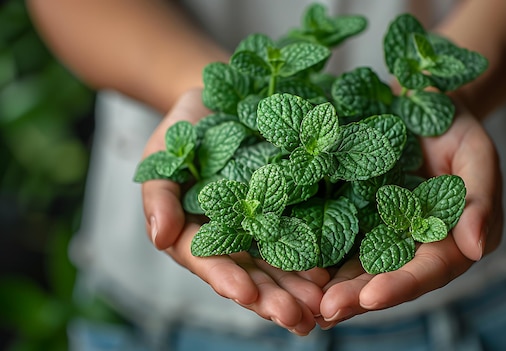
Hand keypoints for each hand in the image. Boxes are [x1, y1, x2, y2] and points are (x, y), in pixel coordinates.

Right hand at [141, 88, 329, 335]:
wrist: (219, 103)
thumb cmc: (182, 131)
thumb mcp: (161, 158)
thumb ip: (158, 197)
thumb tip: (159, 237)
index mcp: (198, 236)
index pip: (212, 263)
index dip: (227, 279)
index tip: (246, 294)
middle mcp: (233, 239)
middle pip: (252, 276)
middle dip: (272, 299)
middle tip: (297, 319)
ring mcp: (262, 227)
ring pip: (280, 265)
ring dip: (298, 290)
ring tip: (320, 308)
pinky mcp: (288, 209)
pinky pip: (301, 235)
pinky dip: (314, 256)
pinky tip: (331, 274)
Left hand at [317, 103, 503, 327]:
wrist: (421, 105)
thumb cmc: (457, 130)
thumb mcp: (477, 156)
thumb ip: (479, 200)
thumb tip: (477, 249)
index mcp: (450, 240)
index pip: (428, 269)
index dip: (401, 284)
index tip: (372, 296)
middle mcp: (414, 245)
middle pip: (387, 277)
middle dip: (358, 296)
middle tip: (327, 310)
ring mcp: (382, 232)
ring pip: (358, 266)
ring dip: (333, 286)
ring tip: (306, 303)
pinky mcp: (356, 215)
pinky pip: (337, 237)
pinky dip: (318, 255)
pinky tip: (295, 268)